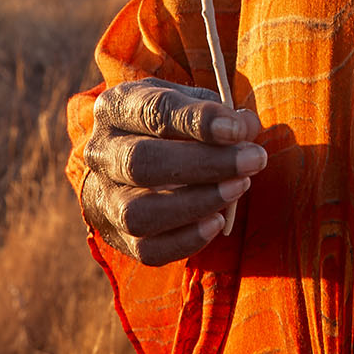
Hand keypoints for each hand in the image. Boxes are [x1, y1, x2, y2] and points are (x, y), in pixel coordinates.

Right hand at [78, 77, 266, 265]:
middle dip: (204, 164)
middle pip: (141, 162)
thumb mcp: (191, 103)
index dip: (197, 121)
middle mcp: (101, 151)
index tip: (237, 129)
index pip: (153, 111)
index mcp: (117, 107)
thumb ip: (220, 114)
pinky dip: (186, 240)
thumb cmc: (171, 126)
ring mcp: (103, 197)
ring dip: (196, 203)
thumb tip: (247, 130)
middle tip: (252, 160)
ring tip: (238, 189)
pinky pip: (148, 250)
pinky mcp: (117, 235)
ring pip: (138, 212)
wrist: (133, 160)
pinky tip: (218, 221)